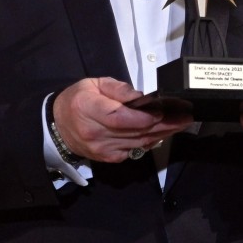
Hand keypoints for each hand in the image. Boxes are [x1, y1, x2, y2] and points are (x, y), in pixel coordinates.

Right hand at [52, 78, 193, 163]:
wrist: (57, 127)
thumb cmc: (77, 100)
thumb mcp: (93, 84)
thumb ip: (117, 89)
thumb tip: (141, 96)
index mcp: (88, 108)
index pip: (119, 117)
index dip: (143, 117)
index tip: (163, 111)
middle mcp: (95, 132)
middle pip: (135, 132)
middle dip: (164, 125)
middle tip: (185, 117)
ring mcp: (102, 149)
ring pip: (139, 143)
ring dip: (163, 134)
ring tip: (181, 124)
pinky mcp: (108, 159)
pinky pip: (135, 150)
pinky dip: (151, 142)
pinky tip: (164, 133)